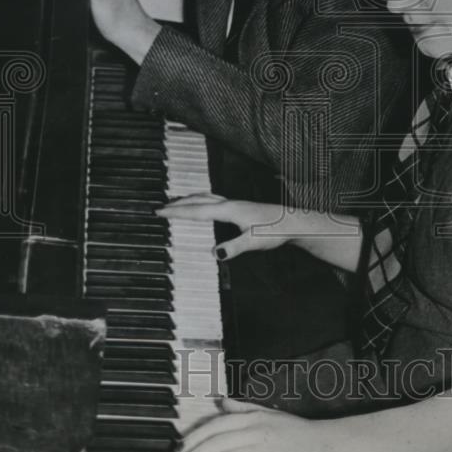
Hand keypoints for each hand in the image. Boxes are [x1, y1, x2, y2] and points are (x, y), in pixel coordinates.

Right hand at [157, 195, 291, 259]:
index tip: (159, 212)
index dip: (177, 212)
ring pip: (204, 197)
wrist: (293, 222)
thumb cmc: (275, 230)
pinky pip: (212, 200)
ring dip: (187, 200)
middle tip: (159, 208)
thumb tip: (214, 254)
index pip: (197, 211)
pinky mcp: (239, 207)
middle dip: (177, 204)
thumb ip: (234, 247)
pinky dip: (199, 201)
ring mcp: (234, 204)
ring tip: (174, 203)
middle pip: (197, 201)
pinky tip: (201, 206)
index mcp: (228, 210)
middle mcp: (229, 203)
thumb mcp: (254, 242)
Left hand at [179, 397, 344, 451]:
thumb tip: (221, 401)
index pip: (216, 425)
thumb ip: (244, 408)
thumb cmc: (300, 431)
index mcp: (254, 417)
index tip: (180, 448)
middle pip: (217, 442)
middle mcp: (257, 432)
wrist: (332, 444)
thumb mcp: (271, 414)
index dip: (195, 437)